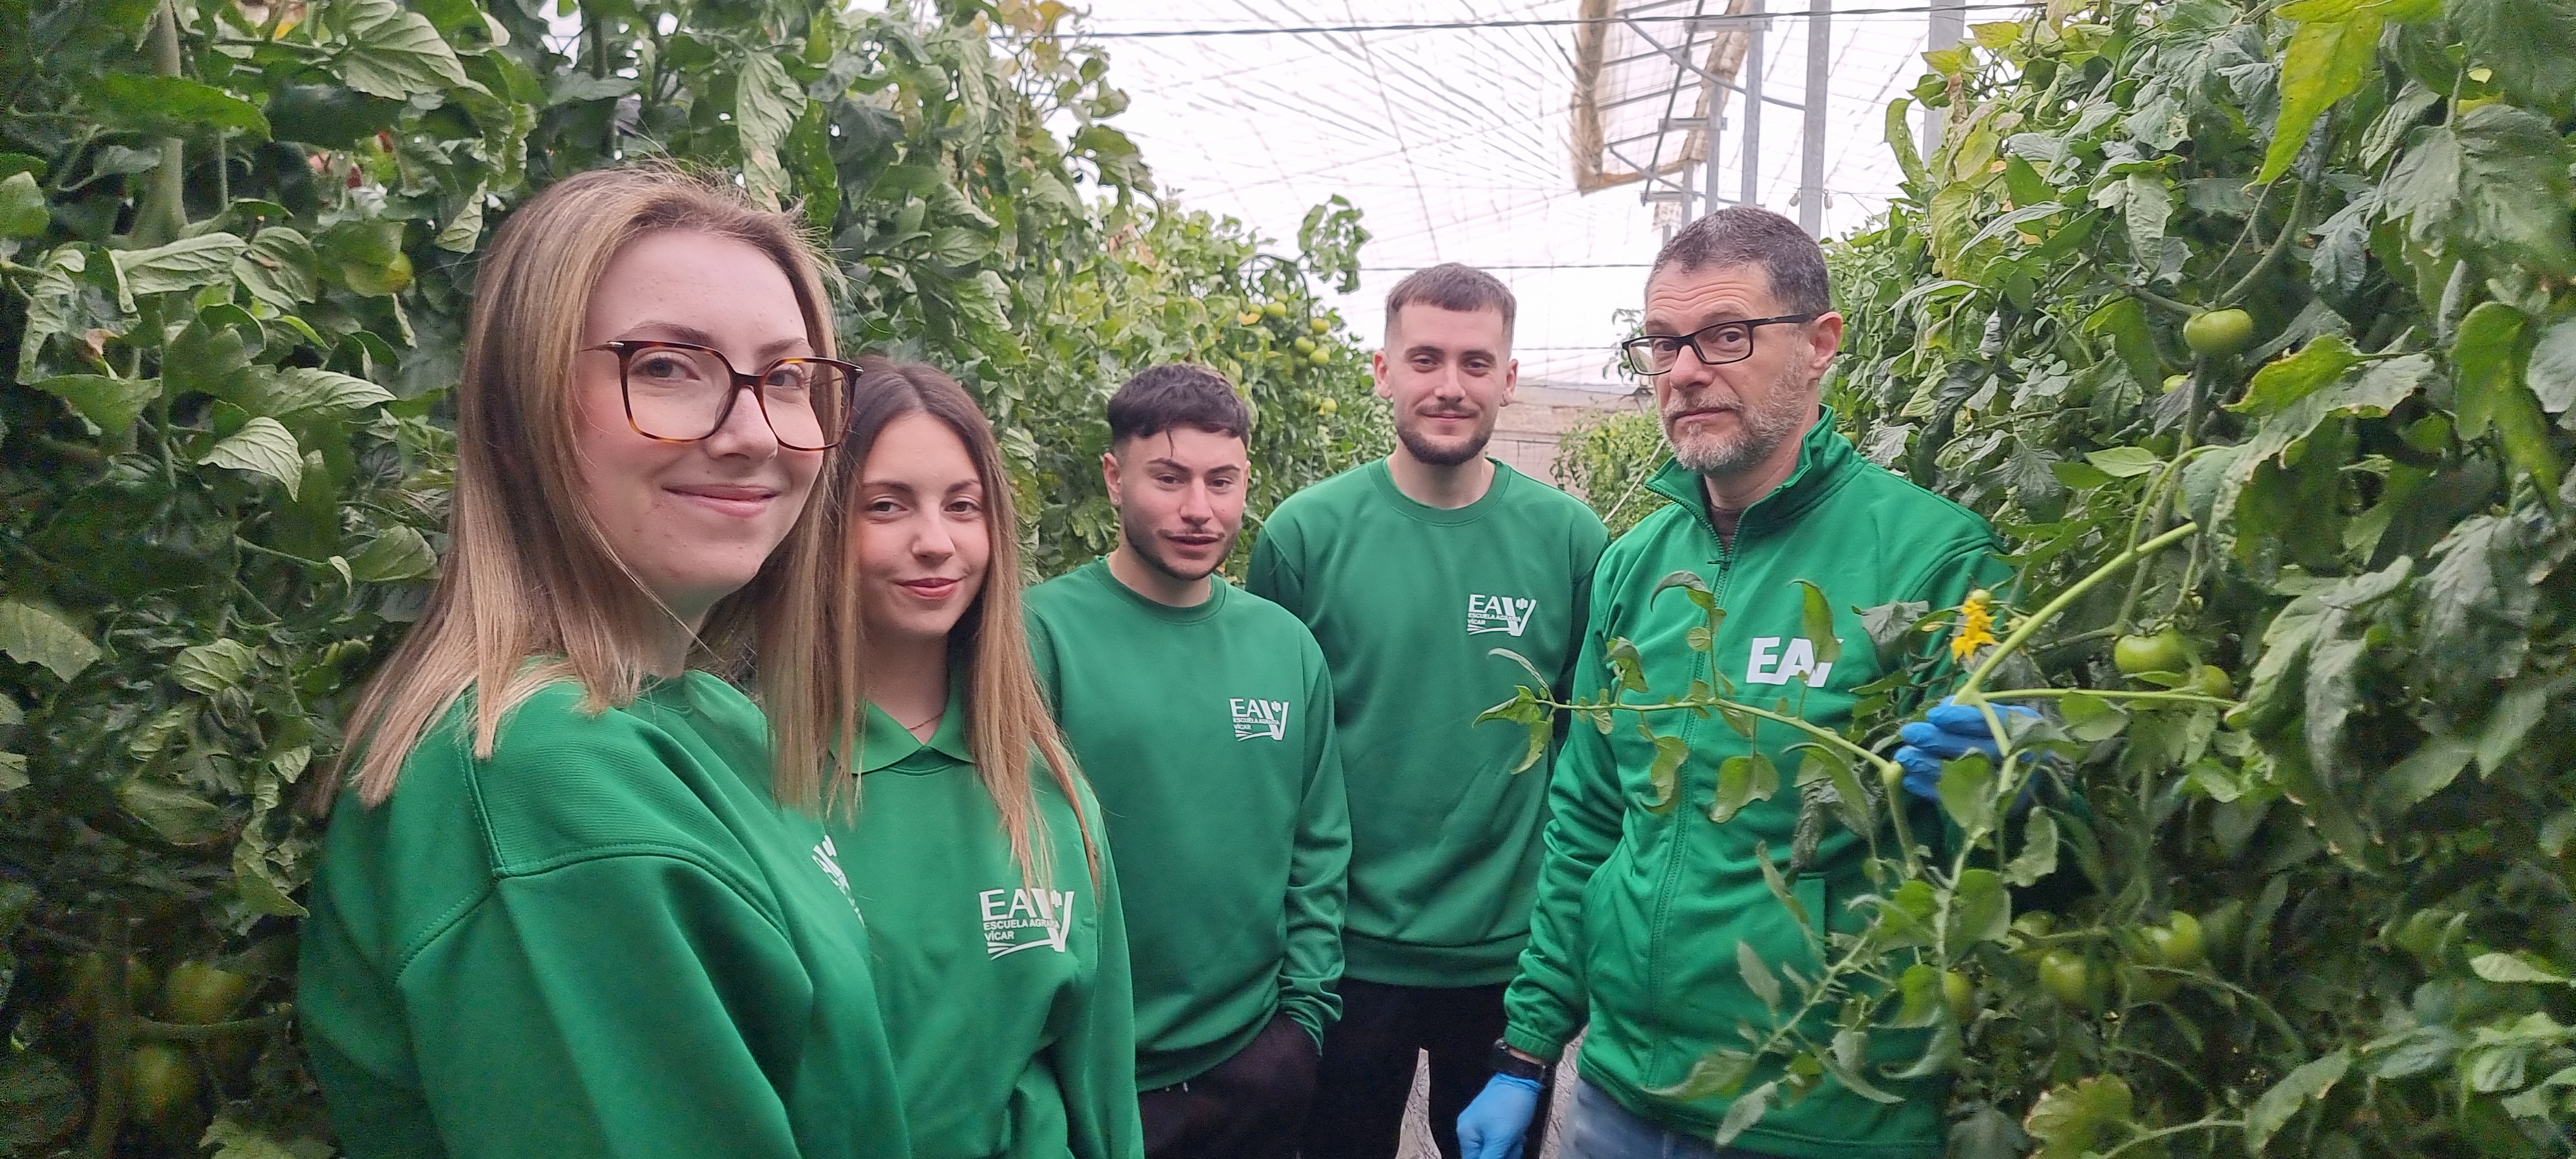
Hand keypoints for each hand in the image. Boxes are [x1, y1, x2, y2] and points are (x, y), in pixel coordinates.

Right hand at [1456, 1073, 1542, 1158]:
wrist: (1522, 1078)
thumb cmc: (1510, 1107)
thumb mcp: (1500, 1140)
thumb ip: (1490, 1158)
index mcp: (1465, 1134)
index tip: (1504, 1152)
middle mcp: (1469, 1128)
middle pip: (1484, 1155)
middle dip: (1503, 1154)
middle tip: (1514, 1145)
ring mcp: (1480, 1122)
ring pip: (1494, 1147)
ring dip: (1508, 1148)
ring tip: (1517, 1138)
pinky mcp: (1492, 1117)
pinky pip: (1498, 1137)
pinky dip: (1510, 1139)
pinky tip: (1518, 1133)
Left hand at [1895, 697, 2040, 801]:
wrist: (2041, 779)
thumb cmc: (2012, 736)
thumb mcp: (2001, 715)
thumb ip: (1973, 710)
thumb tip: (1942, 706)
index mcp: (2026, 730)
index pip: (1993, 723)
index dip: (1962, 719)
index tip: (1934, 715)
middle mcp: (2020, 759)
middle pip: (1975, 749)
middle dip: (1938, 741)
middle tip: (1910, 733)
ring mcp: (2006, 786)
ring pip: (1964, 776)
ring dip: (1929, 765)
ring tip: (1903, 756)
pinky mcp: (1992, 808)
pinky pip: (1958, 800)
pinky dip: (1932, 790)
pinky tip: (1910, 780)